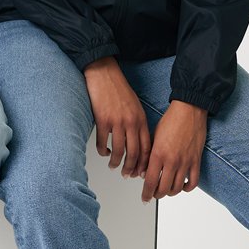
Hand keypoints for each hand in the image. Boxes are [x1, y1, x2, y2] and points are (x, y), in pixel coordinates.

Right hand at [83, 57, 150, 177]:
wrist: (104, 73)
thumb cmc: (118, 89)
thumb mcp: (135, 106)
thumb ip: (137, 123)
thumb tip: (137, 142)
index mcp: (141, 119)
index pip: (147, 148)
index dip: (144, 163)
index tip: (141, 171)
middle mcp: (131, 122)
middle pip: (134, 153)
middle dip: (131, 168)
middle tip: (127, 175)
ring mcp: (117, 122)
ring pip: (119, 151)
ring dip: (116, 162)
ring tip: (113, 166)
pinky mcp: (102, 120)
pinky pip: (102, 142)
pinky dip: (102, 150)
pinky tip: (103, 152)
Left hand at [140, 101, 205, 200]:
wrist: (189, 110)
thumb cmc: (171, 120)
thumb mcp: (153, 137)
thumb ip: (149, 155)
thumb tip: (145, 172)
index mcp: (158, 154)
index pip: (150, 181)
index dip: (146, 193)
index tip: (144, 198)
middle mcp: (172, 160)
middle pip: (163, 189)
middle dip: (156, 195)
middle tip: (153, 194)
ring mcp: (185, 162)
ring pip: (176, 188)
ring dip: (169, 192)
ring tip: (165, 190)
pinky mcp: (196, 160)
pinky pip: (193, 182)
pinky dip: (186, 188)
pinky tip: (181, 186)